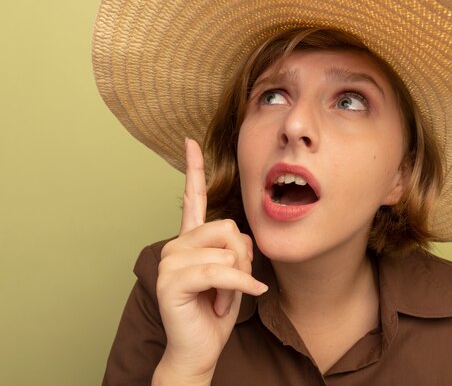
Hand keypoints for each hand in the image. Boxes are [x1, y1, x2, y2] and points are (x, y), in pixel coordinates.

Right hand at [152, 138, 267, 384]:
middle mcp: (177, 244)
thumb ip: (235, 247)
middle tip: (234, 285)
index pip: (192, 197)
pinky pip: (219, 271)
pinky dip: (237, 286)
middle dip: (242, 259)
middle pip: (227, 228)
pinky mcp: (171, 281)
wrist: (201, 349)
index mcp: (191, 239)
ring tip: (223, 299)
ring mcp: (170, 262)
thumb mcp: (234, 271)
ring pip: (226, 250)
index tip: (190, 142)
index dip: (194, 169)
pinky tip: (241, 300)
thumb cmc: (218, 309)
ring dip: (236, 280)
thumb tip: (238, 237)